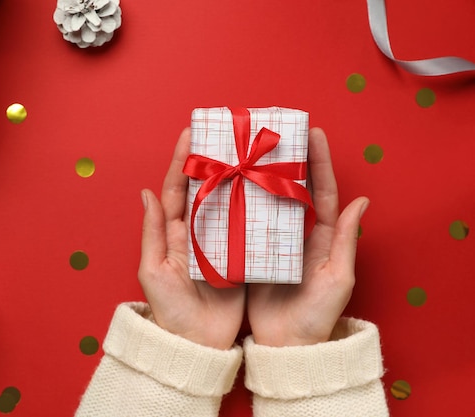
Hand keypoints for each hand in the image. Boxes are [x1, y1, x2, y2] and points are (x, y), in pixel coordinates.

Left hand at [138, 128, 244, 349]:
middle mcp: (197, 232)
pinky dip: (256, 207)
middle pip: (206, 189)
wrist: (197, 343)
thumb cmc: (170, 309)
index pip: (178, 188)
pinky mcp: (241, 256)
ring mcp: (220, 243)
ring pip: (229, 203)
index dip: (184, 161)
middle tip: (227, 135)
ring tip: (249, 153)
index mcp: (174, 232)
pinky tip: (267, 189)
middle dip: (214, 161)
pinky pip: (249, 226)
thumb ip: (152, 233)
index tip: (191, 134)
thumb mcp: (154, 271)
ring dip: (238, 178)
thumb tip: (146, 193)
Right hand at [247, 127, 369, 346]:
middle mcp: (298, 233)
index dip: (319, 162)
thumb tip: (362, 202)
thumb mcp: (337, 279)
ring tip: (250, 150)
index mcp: (322, 236)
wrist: (285, 345)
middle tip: (276, 133)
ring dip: (260, 176)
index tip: (313, 133)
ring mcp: (273, 241)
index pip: (322, 191)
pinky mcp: (252, 252)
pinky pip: (246, 221)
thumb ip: (346, 241)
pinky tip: (229, 185)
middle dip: (287, 159)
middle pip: (293, 188)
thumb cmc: (316, 315)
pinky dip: (240, 202)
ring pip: (267, 200)